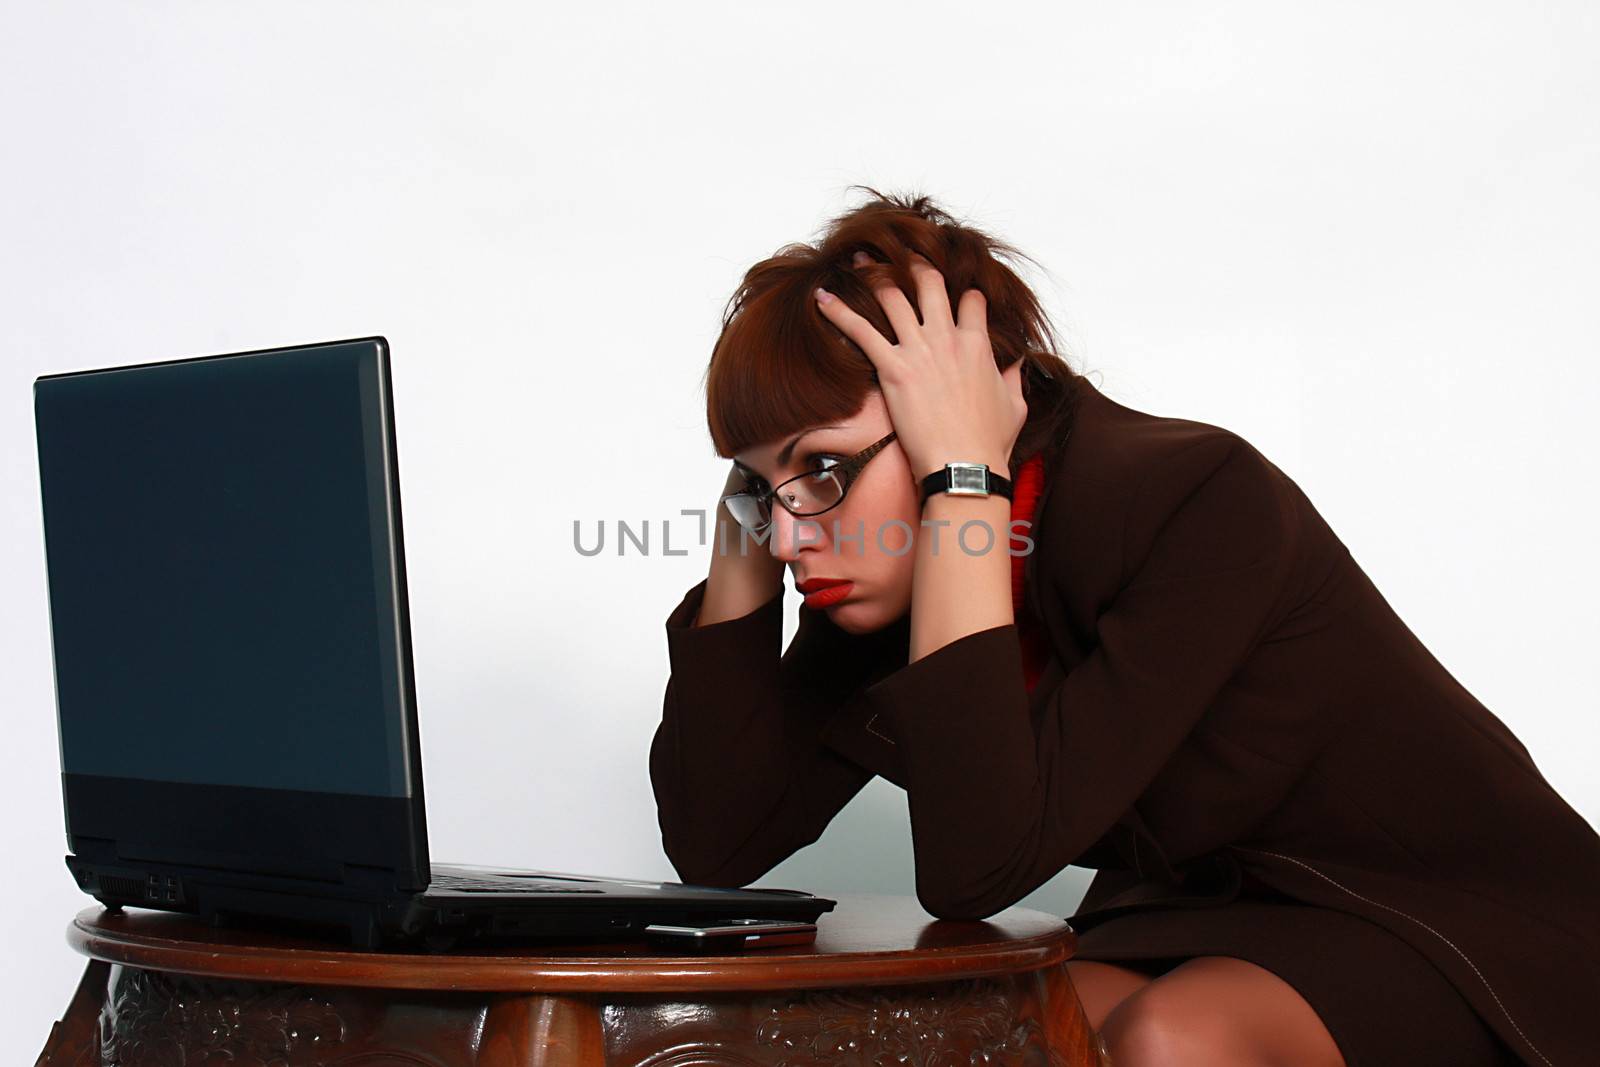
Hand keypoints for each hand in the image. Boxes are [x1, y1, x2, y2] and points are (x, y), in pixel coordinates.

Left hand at [814, 250, 1025, 481]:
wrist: (964, 466)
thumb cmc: (989, 442)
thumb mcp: (1015, 405)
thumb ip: (1014, 377)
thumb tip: (1017, 364)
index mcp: (978, 344)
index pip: (970, 300)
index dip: (963, 294)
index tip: (954, 294)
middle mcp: (948, 338)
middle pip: (929, 283)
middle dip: (913, 264)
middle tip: (899, 253)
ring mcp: (919, 350)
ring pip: (893, 296)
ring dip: (875, 275)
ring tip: (860, 259)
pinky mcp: (893, 368)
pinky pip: (860, 330)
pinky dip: (838, 312)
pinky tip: (821, 297)